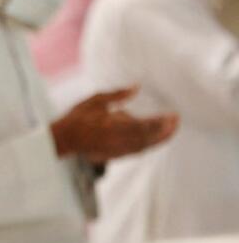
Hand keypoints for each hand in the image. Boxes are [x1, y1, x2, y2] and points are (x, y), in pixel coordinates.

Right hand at [51, 87, 177, 162]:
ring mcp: (118, 150)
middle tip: (176, 121)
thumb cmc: (78, 117)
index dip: (161, 121)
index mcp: (114, 125)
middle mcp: (119, 140)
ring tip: (170, 129)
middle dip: (165, 131)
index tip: (173, 114)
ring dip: (160, 139)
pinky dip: (149, 144)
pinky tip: (154, 138)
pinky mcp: (116, 155)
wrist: (65, 139)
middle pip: (150, 138)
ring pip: (146, 146)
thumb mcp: (95, 100)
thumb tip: (136, 87)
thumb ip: (117, 94)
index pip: (145, 125)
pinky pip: (138, 151)